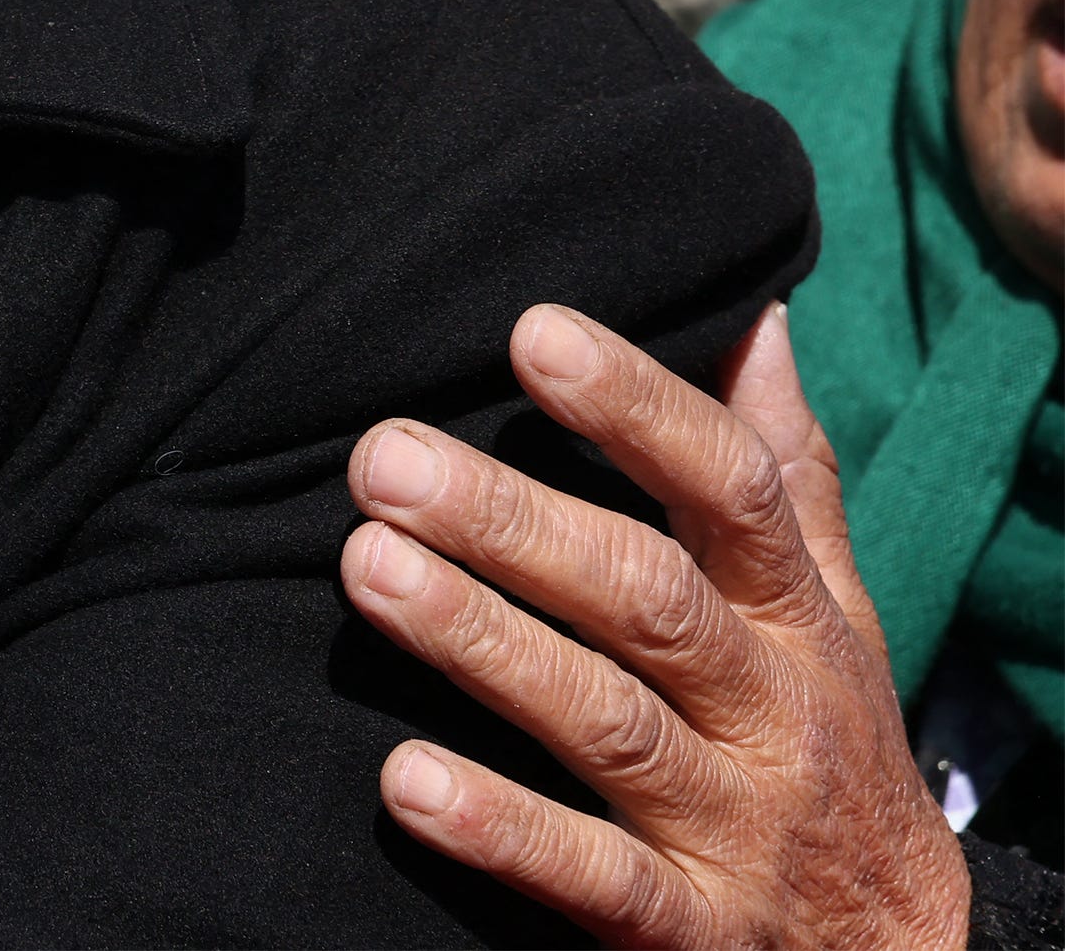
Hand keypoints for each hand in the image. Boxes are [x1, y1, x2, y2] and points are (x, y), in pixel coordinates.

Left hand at [344, 303, 967, 950]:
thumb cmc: (829, 743)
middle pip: (647, 599)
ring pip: (609, 725)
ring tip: (367, 567)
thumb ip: (787, 472)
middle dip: (514, 524)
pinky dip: (502, 831)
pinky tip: (405, 779)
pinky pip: (595, 879)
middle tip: (384, 456)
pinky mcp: (694, 933)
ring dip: (484, 644)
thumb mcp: (836, 613)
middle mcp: (771, 712)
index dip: (638, 409)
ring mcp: (736, 827)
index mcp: (797, 620)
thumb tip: (753, 313)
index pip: (730, 489)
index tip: (533, 331)